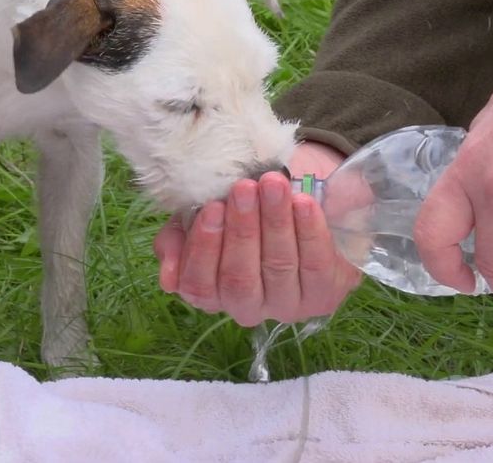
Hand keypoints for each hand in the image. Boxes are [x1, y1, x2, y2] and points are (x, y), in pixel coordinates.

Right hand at [154, 141, 362, 326]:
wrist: (302, 203)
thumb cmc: (246, 211)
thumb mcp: (206, 219)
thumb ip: (179, 240)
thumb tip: (168, 278)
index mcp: (212, 293)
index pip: (200, 285)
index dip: (204, 249)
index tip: (212, 207)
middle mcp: (248, 308)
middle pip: (240, 279)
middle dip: (242, 231)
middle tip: (244, 188)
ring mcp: (287, 305)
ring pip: (278, 267)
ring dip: (275, 223)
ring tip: (272, 185)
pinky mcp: (324, 295)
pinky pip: (315, 264)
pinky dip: (309, 231)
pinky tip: (303, 203)